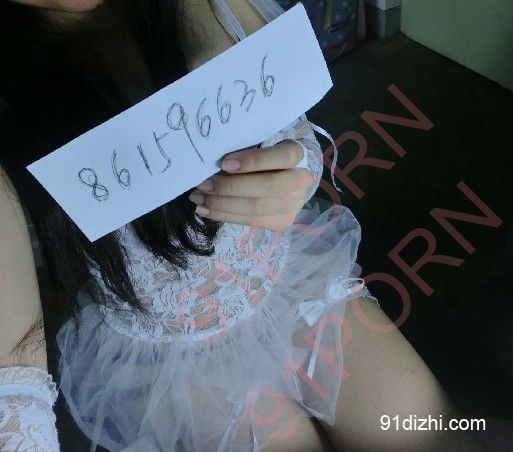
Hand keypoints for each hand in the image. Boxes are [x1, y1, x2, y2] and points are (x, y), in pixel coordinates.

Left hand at [188, 140, 314, 231]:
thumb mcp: (261, 147)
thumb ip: (245, 152)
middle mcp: (300, 182)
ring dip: (222, 204)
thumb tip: (212, 162)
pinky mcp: (279, 223)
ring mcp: (292, 206)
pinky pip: (249, 221)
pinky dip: (223, 215)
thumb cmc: (265, 158)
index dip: (254, 161)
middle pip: (268, 187)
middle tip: (203, 185)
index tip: (225, 162)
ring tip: (198, 198)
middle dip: (231, 187)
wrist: (287, 182)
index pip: (282, 156)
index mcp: (297, 155)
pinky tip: (205, 209)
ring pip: (256, 208)